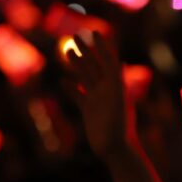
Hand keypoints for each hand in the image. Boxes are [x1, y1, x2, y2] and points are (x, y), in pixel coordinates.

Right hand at [65, 31, 136, 161]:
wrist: (115, 149)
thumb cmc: (119, 126)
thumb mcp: (118, 101)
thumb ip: (116, 82)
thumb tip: (119, 61)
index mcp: (116, 85)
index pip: (108, 60)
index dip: (102, 46)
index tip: (94, 32)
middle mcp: (107, 90)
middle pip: (94, 65)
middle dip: (85, 50)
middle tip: (75, 35)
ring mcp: (98, 100)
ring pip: (85, 77)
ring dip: (76, 64)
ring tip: (67, 51)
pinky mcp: (89, 111)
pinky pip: (79, 96)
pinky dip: (71, 88)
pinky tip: (63, 81)